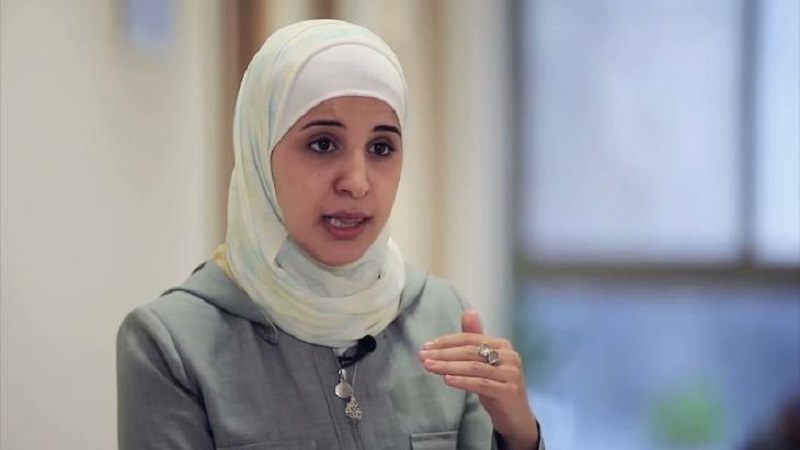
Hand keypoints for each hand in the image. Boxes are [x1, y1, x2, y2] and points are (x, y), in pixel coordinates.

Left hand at [418, 310, 538, 449]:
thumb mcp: (483, 362)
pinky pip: (480, 383)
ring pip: (473, 367)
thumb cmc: (496, 387)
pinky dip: (461, 381)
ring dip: (448, 366)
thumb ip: (474, 340)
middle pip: (470, 352)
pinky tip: (446, 380)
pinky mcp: (508, 391)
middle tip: (422, 356)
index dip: (447, 341)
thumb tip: (468, 312)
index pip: (470, 338)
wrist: (515, 417)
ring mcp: (511, 373)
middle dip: (443, 354)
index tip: (426, 346)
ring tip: (429, 367)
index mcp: (502, 345)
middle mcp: (509, 356)